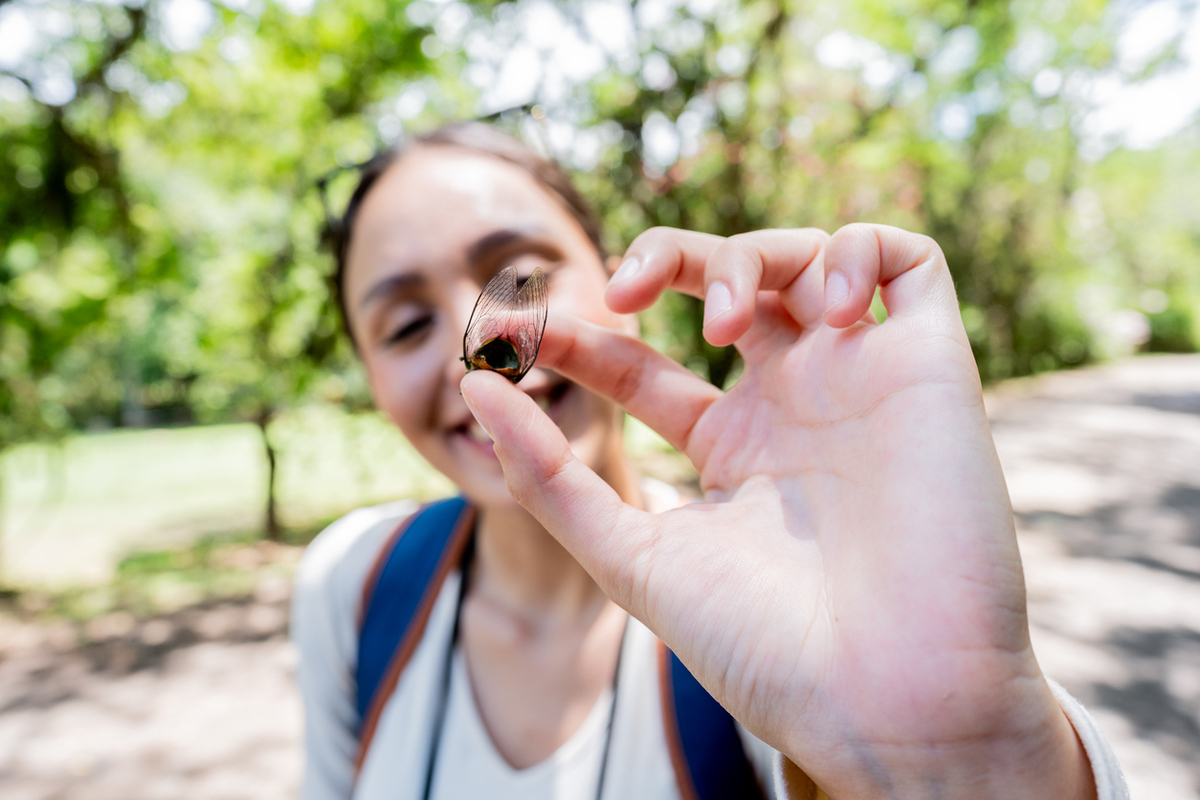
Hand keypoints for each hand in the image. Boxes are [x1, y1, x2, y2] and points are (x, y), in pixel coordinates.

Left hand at [460, 224, 1094, 798]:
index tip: (520, 332)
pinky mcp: (932, 367)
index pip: (644, 365)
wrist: (884, 699)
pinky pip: (910, 263)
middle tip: (619, 289)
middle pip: (725, 284)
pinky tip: (828, 308)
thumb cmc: (763, 645)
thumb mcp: (631, 557)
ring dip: (745, 257)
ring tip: (720, 320)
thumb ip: (549, 477)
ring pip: (807, 259)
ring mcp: (861, 381)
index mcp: (730, 450)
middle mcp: (794, 406)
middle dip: (665, 259)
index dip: (582, 336)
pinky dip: (859, 251)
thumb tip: (473, 390)